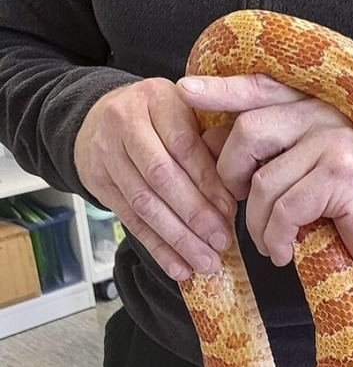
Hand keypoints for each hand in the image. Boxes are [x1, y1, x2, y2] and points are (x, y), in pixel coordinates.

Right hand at [74, 78, 236, 279]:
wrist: (100, 116)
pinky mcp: (99, 184)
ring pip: (144, 204)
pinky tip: (179, 268)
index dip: (207, 182)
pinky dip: (158, 249)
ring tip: (206, 262)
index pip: (183, 145)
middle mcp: (126, 122)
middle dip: (194, 215)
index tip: (230, 211)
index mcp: (157, 99)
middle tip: (221, 242)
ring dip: (178, 239)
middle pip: (161, 176)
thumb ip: (213, 142)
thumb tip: (240, 185)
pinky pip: (131, 222)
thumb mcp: (189, 114)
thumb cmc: (161, 119)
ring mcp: (107, 154)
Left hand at [176, 73, 352, 280]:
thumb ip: (267, 157)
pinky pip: (286, 207)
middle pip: (249, 131)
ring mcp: (338, 140)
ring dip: (258, 224)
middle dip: (231, 177)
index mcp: (315, 107)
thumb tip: (208, 145)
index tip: (184, 90)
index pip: (261, 89)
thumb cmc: (345, 215)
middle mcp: (328, 113)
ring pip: (265, 179)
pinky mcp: (343, 174)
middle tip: (241, 208)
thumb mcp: (301, 180)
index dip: (222, 90)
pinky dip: (277, 237)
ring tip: (272, 244)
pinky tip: (285, 253)